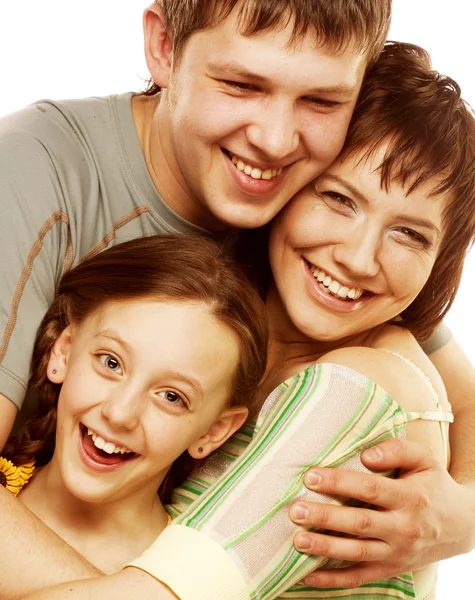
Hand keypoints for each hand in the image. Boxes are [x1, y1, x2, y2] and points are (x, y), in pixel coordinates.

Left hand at [290, 438, 474, 588]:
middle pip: (359, 523)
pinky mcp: (391, 569)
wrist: (460, 525)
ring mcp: (397, 552)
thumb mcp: (424, 459)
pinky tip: (308, 575)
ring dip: (325, 548)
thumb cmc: (432, 484)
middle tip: (296, 511)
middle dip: (325, 518)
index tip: (310, 477)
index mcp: (409, 497)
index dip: (339, 483)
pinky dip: (334, 579)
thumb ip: (397, 450)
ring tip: (298, 540)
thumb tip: (366, 455)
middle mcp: (403, 527)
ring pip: (357, 552)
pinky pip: (361, 577)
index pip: (369, 488)